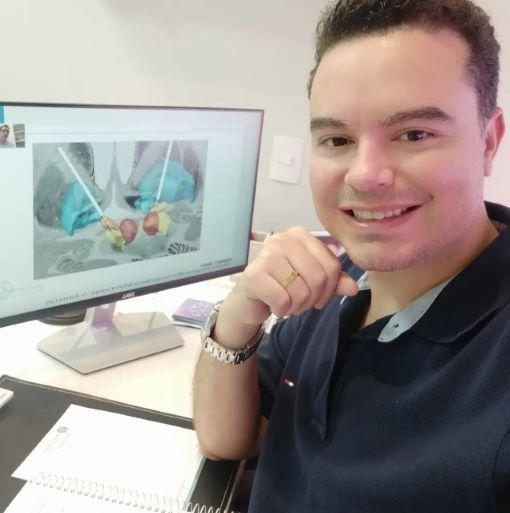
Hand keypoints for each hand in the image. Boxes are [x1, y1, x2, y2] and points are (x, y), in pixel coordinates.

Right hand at [222, 227, 358, 327]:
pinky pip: (283, 300)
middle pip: (319, 278)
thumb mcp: (311, 281)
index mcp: (300, 235)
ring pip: (301, 291)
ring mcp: (266, 255)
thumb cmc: (282, 286)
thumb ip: (333, 281)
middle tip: (300, 303)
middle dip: (312, 299)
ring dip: (296, 306)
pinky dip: (282, 310)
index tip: (319, 299)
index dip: (331, 289)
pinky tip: (274, 305)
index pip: (332, 265)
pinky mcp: (253, 275)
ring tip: (286, 303)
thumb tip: (354, 288)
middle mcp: (283, 240)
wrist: (249, 300)